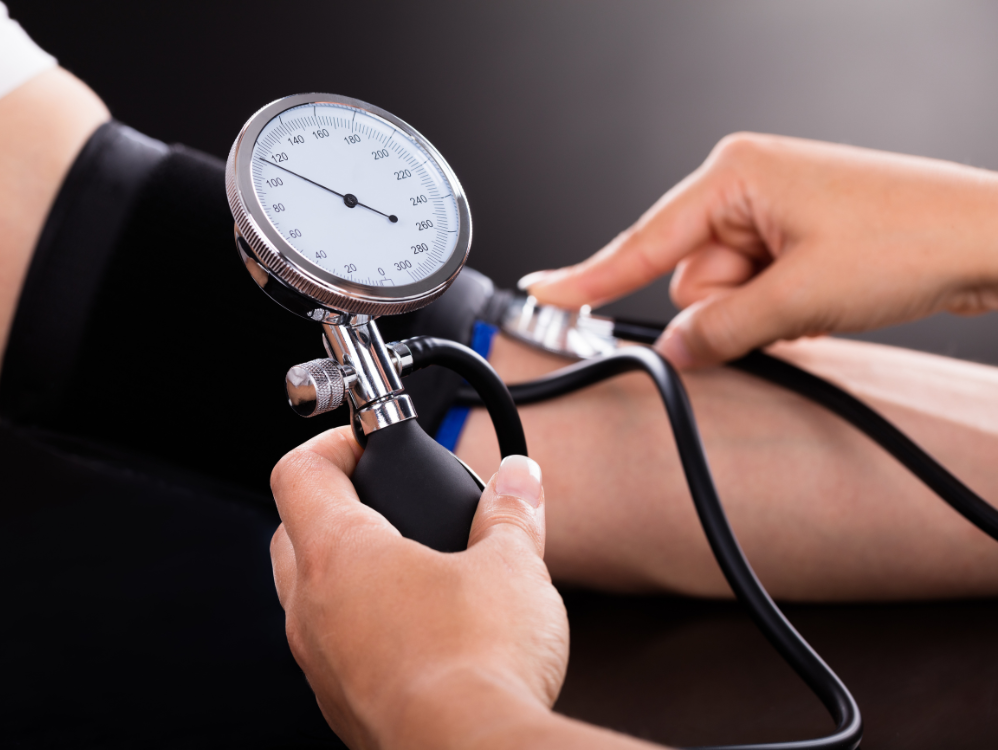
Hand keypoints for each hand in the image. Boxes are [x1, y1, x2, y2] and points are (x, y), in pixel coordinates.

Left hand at [270, 427, 568, 749]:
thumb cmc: (479, 665)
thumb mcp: (513, 568)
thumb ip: (511, 513)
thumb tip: (518, 481)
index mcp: (339, 555)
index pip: (299, 472)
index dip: (332, 445)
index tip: (369, 445)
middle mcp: (312, 610)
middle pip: (291, 532)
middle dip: (334, 506)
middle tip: (389, 503)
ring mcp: (320, 665)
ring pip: (308, 597)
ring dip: (346, 573)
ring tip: (410, 568)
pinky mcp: (341, 707)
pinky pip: (333, 650)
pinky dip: (361, 627)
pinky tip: (418, 633)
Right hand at [522, 133, 997, 367]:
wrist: (992, 239)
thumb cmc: (910, 239)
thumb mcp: (799, 296)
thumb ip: (722, 329)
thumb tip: (676, 351)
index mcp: (734, 174)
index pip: (643, 241)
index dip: (589, 276)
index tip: (543, 291)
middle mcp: (747, 183)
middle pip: (689, 276)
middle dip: (725, 308)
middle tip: (783, 309)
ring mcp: (774, 209)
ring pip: (724, 290)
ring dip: (758, 312)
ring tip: (817, 299)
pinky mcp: (798, 234)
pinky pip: (757, 288)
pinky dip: (779, 308)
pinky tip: (823, 299)